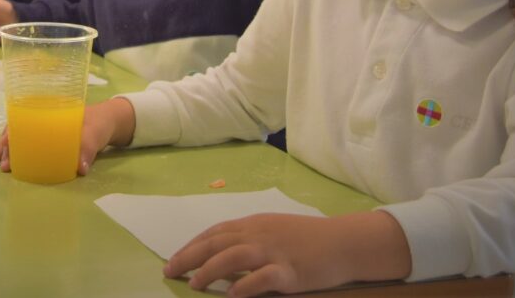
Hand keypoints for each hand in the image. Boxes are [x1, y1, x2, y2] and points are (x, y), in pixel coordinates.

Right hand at [0, 98, 135, 174]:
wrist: (111, 122)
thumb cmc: (99, 122)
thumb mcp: (95, 132)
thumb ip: (88, 148)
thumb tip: (80, 168)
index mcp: (49, 111)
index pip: (22, 119)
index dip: (10, 133)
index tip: (4, 147)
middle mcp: (43, 120)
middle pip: (17, 130)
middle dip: (4, 146)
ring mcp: (46, 131)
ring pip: (21, 139)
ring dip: (8, 152)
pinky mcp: (51, 143)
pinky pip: (32, 147)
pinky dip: (22, 156)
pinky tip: (14, 166)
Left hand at [163, 211, 410, 296]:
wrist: (344, 242)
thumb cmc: (308, 239)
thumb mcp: (274, 231)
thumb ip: (249, 239)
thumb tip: (220, 254)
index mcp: (254, 224)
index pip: (215, 233)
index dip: (191, 246)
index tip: (173, 259)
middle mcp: (259, 235)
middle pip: (217, 242)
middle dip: (190, 257)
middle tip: (169, 271)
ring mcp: (275, 252)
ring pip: (234, 256)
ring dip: (210, 270)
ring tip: (195, 284)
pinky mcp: (291, 271)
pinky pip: (264, 277)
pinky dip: (246, 285)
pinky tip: (232, 295)